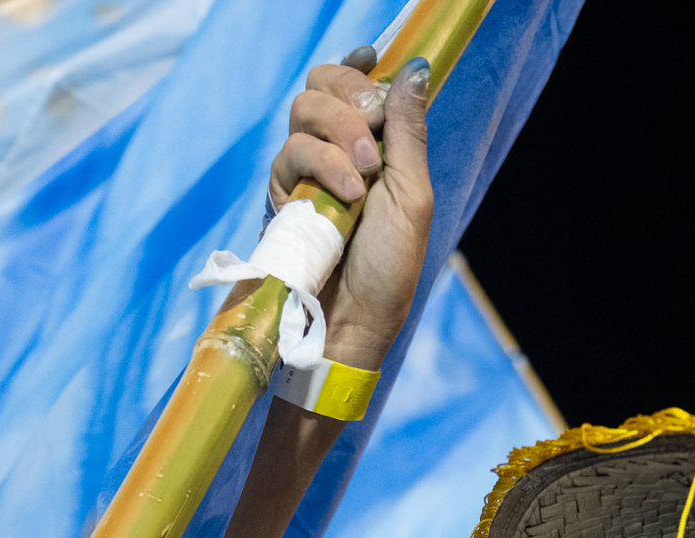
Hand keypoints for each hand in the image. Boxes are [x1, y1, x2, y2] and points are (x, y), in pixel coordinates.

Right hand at [268, 48, 434, 369]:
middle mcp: (335, 151)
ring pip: (302, 112)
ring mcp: (305, 171)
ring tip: (362, 180)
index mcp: (373, 146)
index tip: (367, 60)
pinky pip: (289, 153)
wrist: (354, 320)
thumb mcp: (412, 195)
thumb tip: (413, 69)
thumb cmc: (389, 268)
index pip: (351, 84)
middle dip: (348, 97)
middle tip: (372, 139)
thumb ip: (407, 131)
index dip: (354, 66)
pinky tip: (344, 197)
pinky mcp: (281, 194)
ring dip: (339, 136)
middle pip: (320, 84)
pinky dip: (322, 166)